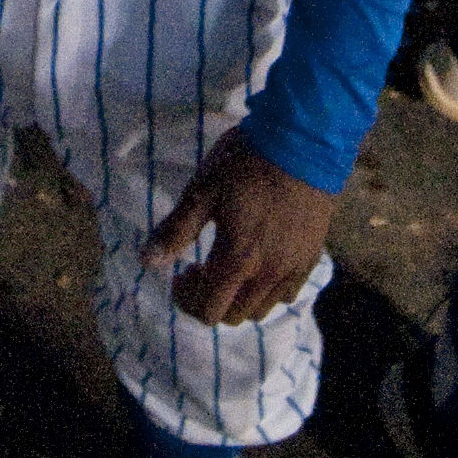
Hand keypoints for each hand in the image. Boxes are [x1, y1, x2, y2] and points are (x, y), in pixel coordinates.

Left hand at [143, 127, 334, 325]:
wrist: (302, 141)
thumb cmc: (245, 162)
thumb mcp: (203, 189)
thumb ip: (176, 230)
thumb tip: (146, 261)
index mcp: (238, 259)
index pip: (209, 310)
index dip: (187, 300)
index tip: (181, 272)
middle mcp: (268, 274)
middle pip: (234, 316)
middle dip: (209, 300)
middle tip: (199, 267)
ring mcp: (294, 268)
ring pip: (262, 309)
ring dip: (237, 299)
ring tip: (227, 266)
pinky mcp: (311, 257)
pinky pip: (287, 294)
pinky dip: (267, 291)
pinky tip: (258, 263)